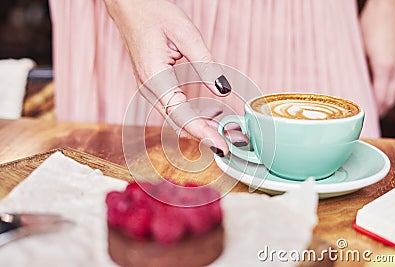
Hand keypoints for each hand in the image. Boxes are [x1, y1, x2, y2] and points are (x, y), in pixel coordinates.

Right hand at [104, 0, 230, 154]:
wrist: (130, 6)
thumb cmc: (154, 14)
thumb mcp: (186, 35)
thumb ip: (206, 65)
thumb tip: (224, 90)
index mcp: (154, 78)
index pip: (181, 115)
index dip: (202, 132)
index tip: (220, 145)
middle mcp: (148, 88)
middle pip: (178, 122)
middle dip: (203, 135)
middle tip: (228, 142)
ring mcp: (149, 88)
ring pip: (175, 117)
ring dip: (198, 127)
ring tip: (222, 132)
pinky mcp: (154, 85)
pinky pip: (173, 107)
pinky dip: (191, 116)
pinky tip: (208, 117)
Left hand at [360, 0, 394, 116]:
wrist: (386, 8)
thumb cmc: (370, 25)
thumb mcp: (357, 50)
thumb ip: (355, 69)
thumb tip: (346, 85)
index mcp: (384, 68)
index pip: (380, 100)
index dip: (371, 112)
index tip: (360, 120)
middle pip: (389, 101)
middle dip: (376, 111)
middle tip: (362, 118)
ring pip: (394, 95)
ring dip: (383, 104)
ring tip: (369, 110)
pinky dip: (388, 94)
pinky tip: (377, 94)